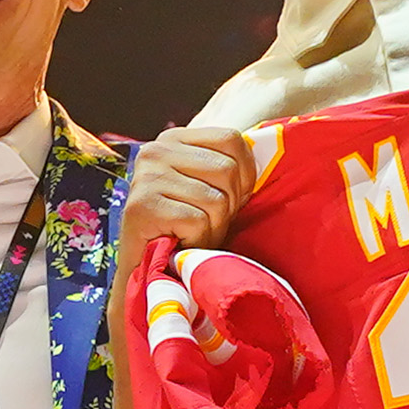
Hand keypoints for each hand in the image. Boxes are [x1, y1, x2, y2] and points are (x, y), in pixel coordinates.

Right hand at [113, 129, 255, 273]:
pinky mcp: (142, 207)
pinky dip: (197, 241)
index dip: (245, 173)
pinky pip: (197, 222)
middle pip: (226, 170)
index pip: (230, 138)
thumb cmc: (182, 228)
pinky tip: (180, 245)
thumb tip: (266, 157)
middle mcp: (155, 151)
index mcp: (173, 139)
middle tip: (208, 224)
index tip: (233, 199)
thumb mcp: (205, 186)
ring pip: (216, 200)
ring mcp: (146, 177)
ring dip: (213, 228)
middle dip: (229, 206)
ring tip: (192, 236)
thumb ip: (224, 167)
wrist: (142, 270)